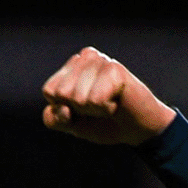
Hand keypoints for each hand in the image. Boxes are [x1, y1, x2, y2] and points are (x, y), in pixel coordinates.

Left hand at [41, 47, 176, 145]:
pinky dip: (106, 109)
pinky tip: (117, 101)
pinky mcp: (115, 69)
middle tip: (99, 106)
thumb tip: (62, 108)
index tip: (83, 109)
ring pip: (77, 97)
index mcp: (71, 66)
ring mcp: (101, 60)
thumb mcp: (71, 125)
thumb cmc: (104, 122)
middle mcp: (85, 57)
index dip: (64, 109)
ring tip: (109, 102)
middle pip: (61, 93)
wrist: (138, 130)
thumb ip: (54, 119)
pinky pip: (95, 99)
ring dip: (94, 110)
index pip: (50, 91)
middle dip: (79, 109)